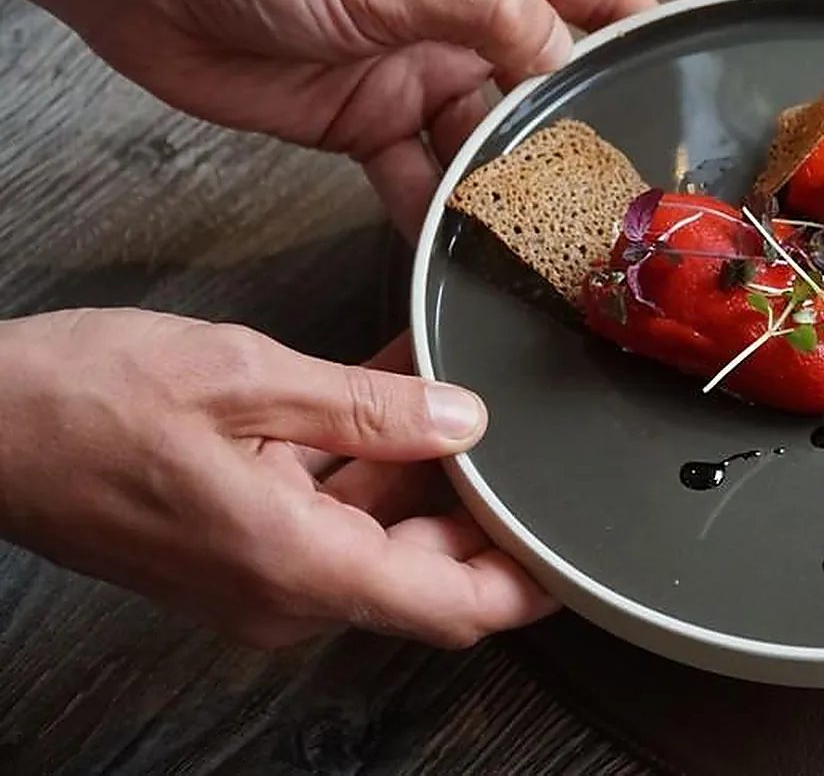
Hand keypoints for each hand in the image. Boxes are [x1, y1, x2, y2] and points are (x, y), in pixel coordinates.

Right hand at [0, 308, 554, 649]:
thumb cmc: (84, 403)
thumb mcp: (246, 380)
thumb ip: (367, 406)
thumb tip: (462, 422)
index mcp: (299, 565)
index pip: (453, 606)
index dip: (528, 584)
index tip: (576, 549)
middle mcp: (287, 588)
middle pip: (426, 567)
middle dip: (481, 505)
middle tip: (523, 434)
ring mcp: (260, 571)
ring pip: (380, 531)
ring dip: (423, 468)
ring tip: (458, 392)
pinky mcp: (238, 541)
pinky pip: (329, 508)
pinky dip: (366, 456)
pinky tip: (394, 388)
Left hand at [85, 0, 652, 238]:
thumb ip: (491, 12)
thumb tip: (566, 58)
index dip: (638, 33)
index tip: (676, 89)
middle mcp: (462, 19)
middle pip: (545, 85)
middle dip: (573, 137)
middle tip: (608, 195)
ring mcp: (418, 75)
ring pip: (485, 144)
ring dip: (503, 188)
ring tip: (539, 237)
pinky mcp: (369, 125)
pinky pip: (418, 179)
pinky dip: (434, 216)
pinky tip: (456, 250)